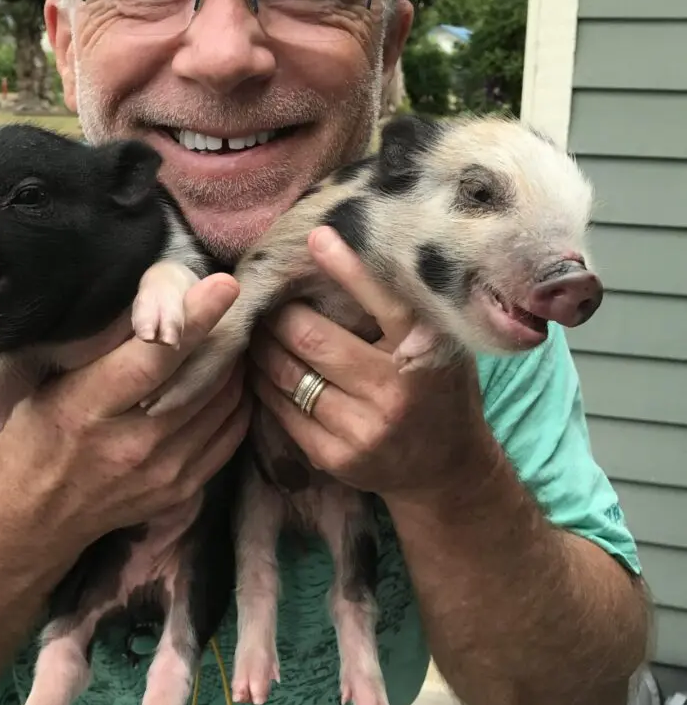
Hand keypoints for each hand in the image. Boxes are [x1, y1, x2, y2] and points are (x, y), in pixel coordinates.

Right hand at [0, 272, 251, 541]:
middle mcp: (129, 444)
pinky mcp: (182, 489)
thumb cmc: (30, 433)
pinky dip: (236, 399)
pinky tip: (228, 376)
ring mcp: (161, 472)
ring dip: (232, 363)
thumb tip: (131, 290)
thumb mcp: (36, 382)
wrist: (31, 519)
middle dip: (224, 334)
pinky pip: (230, 432)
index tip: (224, 285)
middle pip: (198, 378)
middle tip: (231, 300)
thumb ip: (82, 343)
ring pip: (223, 402)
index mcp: (84, 408)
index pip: (152, 358)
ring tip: (227, 333)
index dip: (192, 320)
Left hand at [249, 226, 501, 502]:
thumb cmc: (438, 387)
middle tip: (267, 298)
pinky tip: (261, 369)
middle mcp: (395, 391)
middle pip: (311, 337)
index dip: (347, 267)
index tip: (317, 237)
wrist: (448, 468)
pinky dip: (265, 384)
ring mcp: (365, 429)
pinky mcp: (339, 458)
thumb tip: (347, 251)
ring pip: (288, 374)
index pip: (383, 301)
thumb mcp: (439, 342)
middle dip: (279, 314)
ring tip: (256, 329)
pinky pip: (284, 411)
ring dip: (263, 347)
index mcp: (426, 352)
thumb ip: (405, 306)